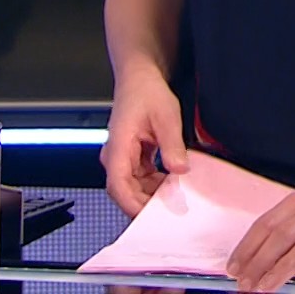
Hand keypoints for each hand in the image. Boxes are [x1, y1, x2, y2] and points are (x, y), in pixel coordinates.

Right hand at [99, 69, 188, 216]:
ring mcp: (123, 159)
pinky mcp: (132, 159)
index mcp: (118, 146)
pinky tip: (173, 183)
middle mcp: (115, 156)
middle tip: (173, 211)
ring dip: (153, 194)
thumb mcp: (166, 115)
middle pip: (126, 192)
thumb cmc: (147, 91)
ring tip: (177, 196)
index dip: (133, 204)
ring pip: (134, 188)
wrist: (140, 78)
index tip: (151, 216)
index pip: (118, 185)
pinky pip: (141, 179)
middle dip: (147, 204)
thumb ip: (172, 144)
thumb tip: (179, 169)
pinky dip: (156, 185)